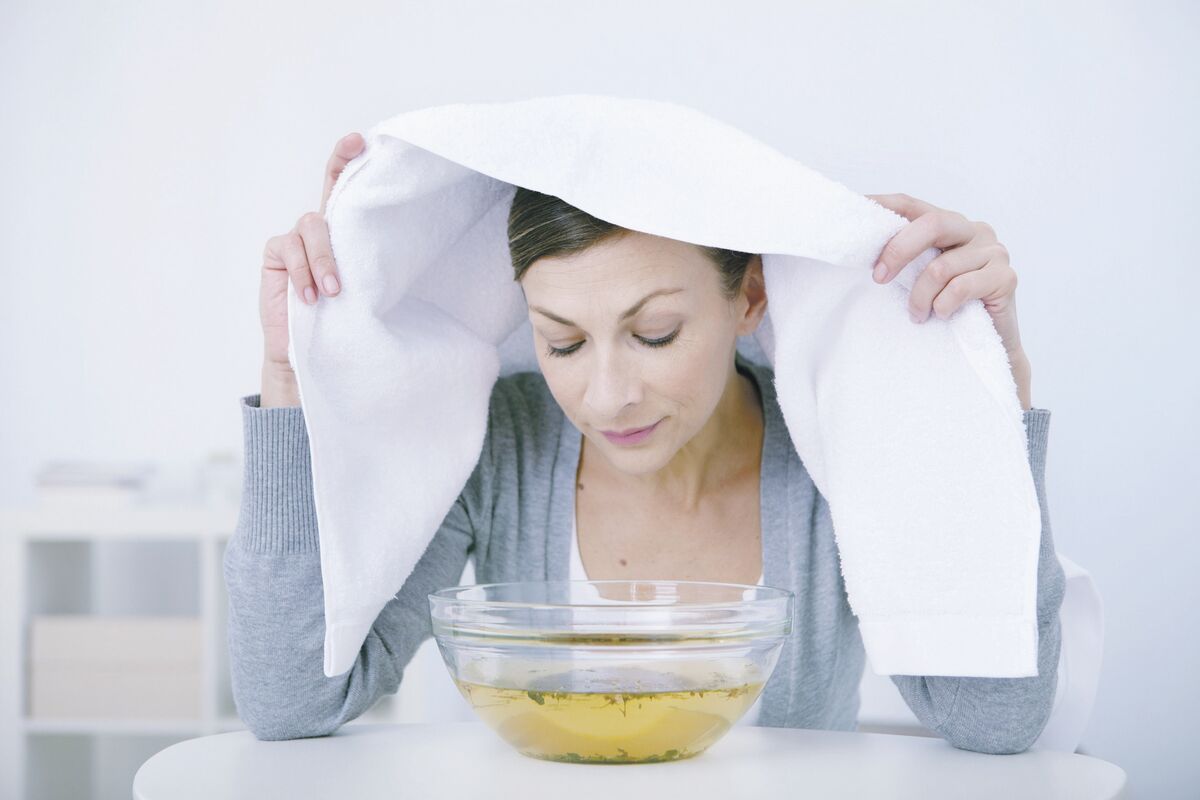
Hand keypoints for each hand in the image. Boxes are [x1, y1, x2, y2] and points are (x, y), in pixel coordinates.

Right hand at [259, 132, 363, 370]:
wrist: (309, 352)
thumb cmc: (342, 320)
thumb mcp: (363, 288)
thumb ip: (367, 263)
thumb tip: (406, 246)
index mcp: (346, 232)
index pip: (348, 189)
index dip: (350, 160)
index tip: (363, 139)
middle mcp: (321, 228)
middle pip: (329, 187)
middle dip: (341, 162)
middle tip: (354, 146)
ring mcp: (295, 239)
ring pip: (313, 227)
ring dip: (324, 259)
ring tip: (332, 292)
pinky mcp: (275, 254)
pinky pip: (289, 251)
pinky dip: (301, 273)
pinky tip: (309, 298)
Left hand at [866, 192, 1031, 409]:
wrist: (988, 344)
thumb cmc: (948, 309)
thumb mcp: (920, 278)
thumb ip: (905, 258)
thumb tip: (861, 248)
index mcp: (950, 224)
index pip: (912, 205)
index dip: (882, 204)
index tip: (855, 212)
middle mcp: (975, 230)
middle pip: (932, 224)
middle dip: (899, 251)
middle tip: (878, 278)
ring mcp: (994, 252)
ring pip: (941, 267)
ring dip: (920, 297)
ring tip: (917, 315)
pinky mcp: (1005, 277)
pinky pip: (960, 288)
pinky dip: (943, 306)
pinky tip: (942, 316)